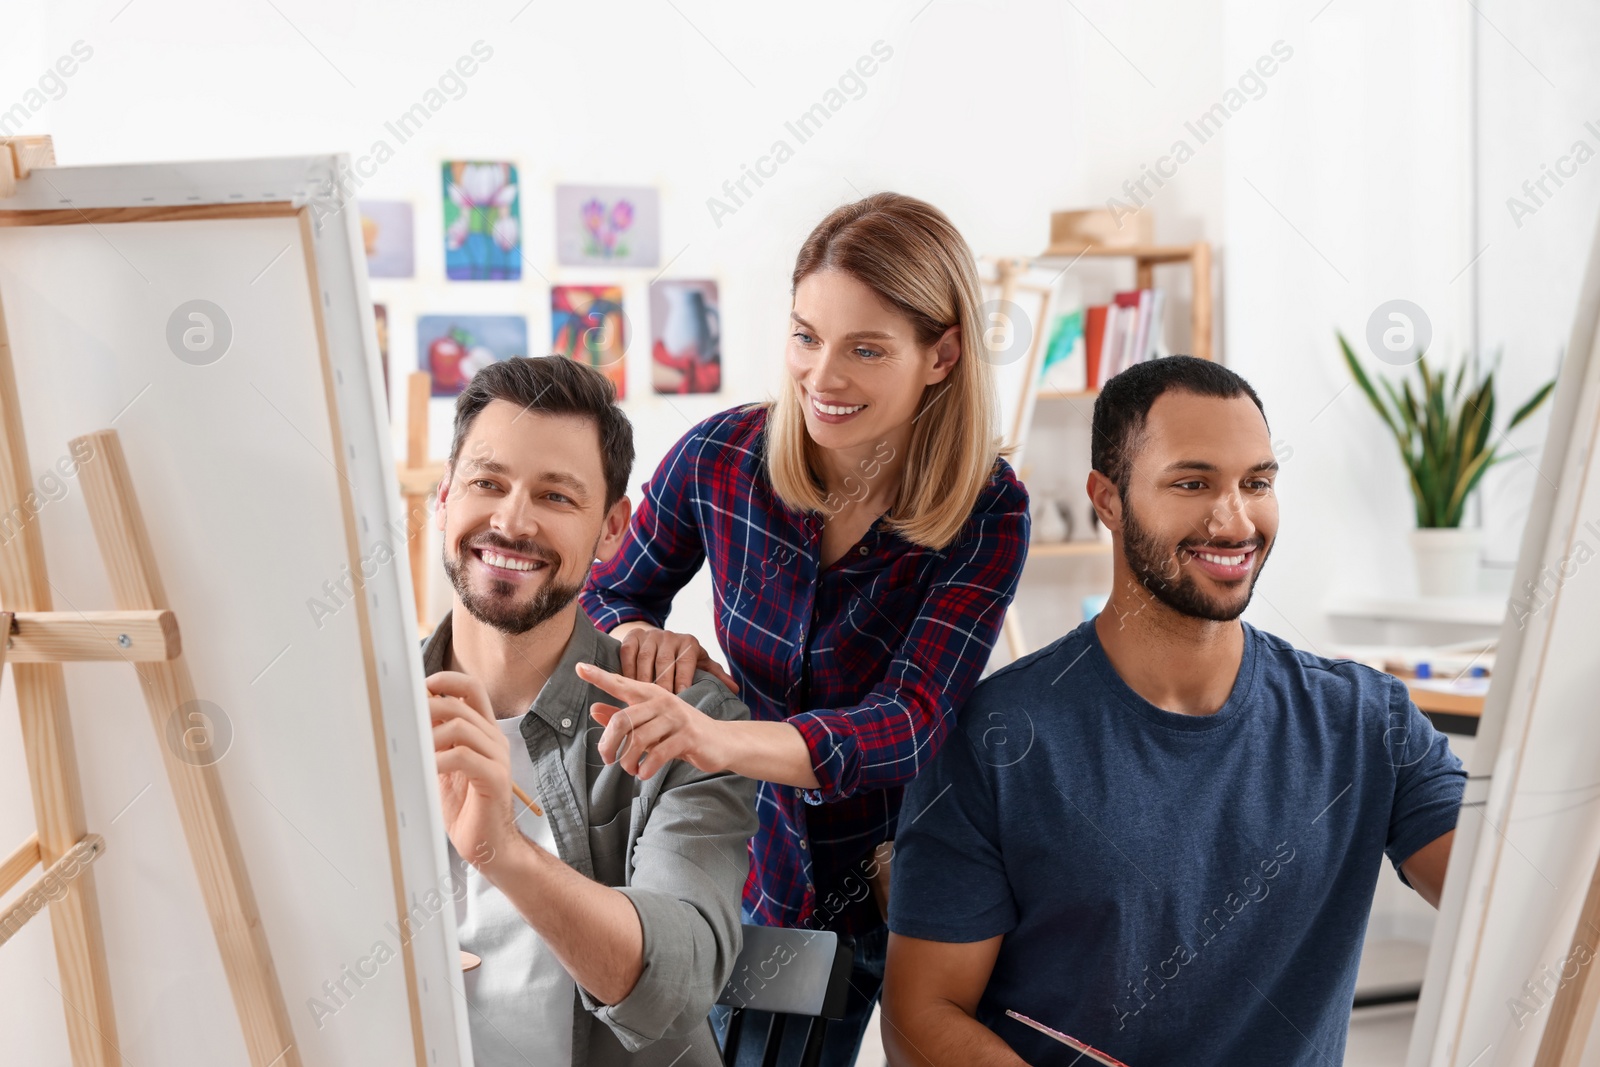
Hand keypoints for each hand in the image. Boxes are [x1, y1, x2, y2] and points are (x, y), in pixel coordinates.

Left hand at [429, 670, 515, 870]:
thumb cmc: (465, 808)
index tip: (420, 686)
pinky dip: (439, 760)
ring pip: (462, 727)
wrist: (488, 843)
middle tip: (406, 721)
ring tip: (414, 751)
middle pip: (462, 704)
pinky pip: (464, 757)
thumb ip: (435, 742)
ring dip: (430, 736)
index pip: (472, 690)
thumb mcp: (444, 767)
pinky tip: (426, 770)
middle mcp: (494, 740)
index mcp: (484, 733)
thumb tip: (409, 718)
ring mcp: (498, 758)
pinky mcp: (495, 779)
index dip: (446, 681)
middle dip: (428, 707)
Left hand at [578, 662, 728, 779]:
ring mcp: (676, 718)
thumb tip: (593, 709)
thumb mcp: (651, 724)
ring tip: (630, 769)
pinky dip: (646, 767)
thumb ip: (624, 717)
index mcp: (651, 695)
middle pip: (622, 719)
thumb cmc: (680, 732)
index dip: (599, 677)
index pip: (621, 684)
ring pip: (638, 738)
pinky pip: (657, 753)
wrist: (720, 742)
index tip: (579, 667)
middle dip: (609, 744)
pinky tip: (644, 773)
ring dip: (627, 760)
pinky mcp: (688, 736)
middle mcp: (663, 701)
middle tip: (607, 759)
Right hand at [614, 623, 738, 694]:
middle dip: (662, 683)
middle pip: (664, 661)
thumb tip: (735, 688)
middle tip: (660, 704)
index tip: (680, 696)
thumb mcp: (699, 664)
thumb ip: (715, 675)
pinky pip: (628, 653)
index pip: (686, 661)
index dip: (682, 678)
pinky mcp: (633, 636)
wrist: (657, 640)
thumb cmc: (682, 659)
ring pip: (645, 658)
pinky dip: (627, 670)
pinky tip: (629, 686)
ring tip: (643, 700)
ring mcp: (650, 635)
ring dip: (643, 680)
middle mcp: (670, 636)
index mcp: (689, 643)